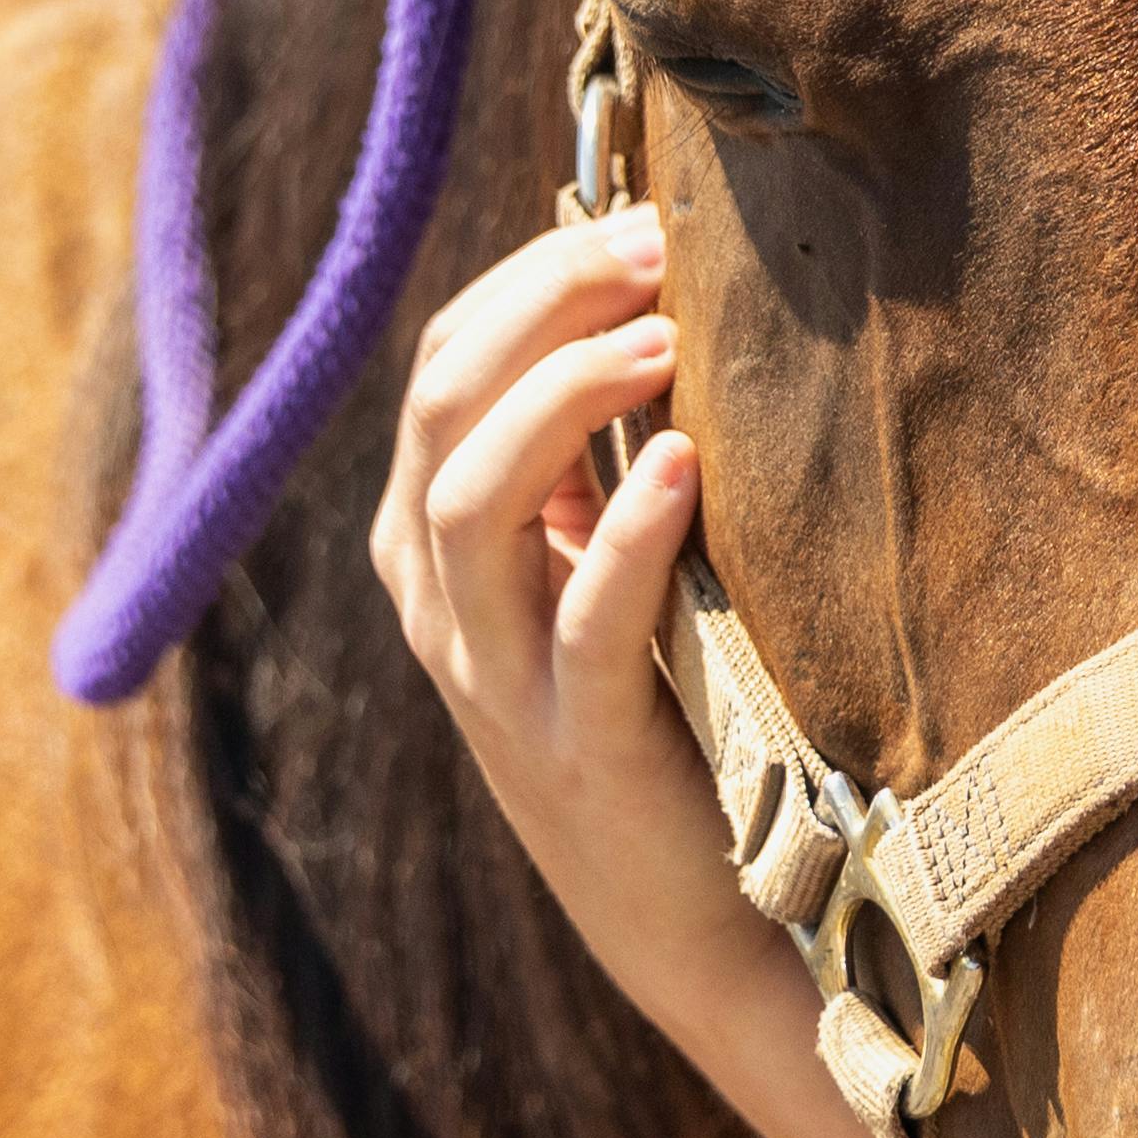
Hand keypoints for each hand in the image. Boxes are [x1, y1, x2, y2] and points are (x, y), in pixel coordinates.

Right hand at [364, 202, 961, 1137]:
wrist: (702, 921)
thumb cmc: (674, 714)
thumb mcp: (610, 571)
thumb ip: (603, 453)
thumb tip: (651, 285)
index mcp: (435, 548)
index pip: (439, 370)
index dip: (526, 281)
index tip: (638, 216)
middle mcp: (440, 605)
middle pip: (437, 408)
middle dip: (540, 306)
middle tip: (654, 247)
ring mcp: (496, 681)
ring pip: (469, 500)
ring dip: (568, 397)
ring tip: (665, 334)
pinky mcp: (576, 747)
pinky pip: (580, 620)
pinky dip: (624, 532)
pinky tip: (683, 469)